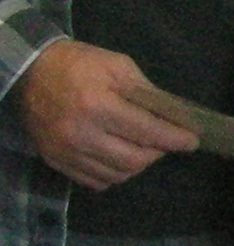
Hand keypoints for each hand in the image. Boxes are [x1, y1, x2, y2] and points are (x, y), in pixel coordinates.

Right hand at [13, 41, 199, 190]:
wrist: (30, 71)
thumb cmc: (79, 64)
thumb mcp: (118, 66)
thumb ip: (148, 92)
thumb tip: (176, 117)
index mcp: (98, 105)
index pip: (148, 132)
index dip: (175, 139)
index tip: (192, 141)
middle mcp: (81, 134)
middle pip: (135, 160)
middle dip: (157, 153)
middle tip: (162, 141)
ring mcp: (65, 151)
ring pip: (117, 175)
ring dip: (137, 164)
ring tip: (140, 147)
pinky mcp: (55, 160)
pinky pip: (95, 181)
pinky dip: (114, 173)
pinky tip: (118, 157)